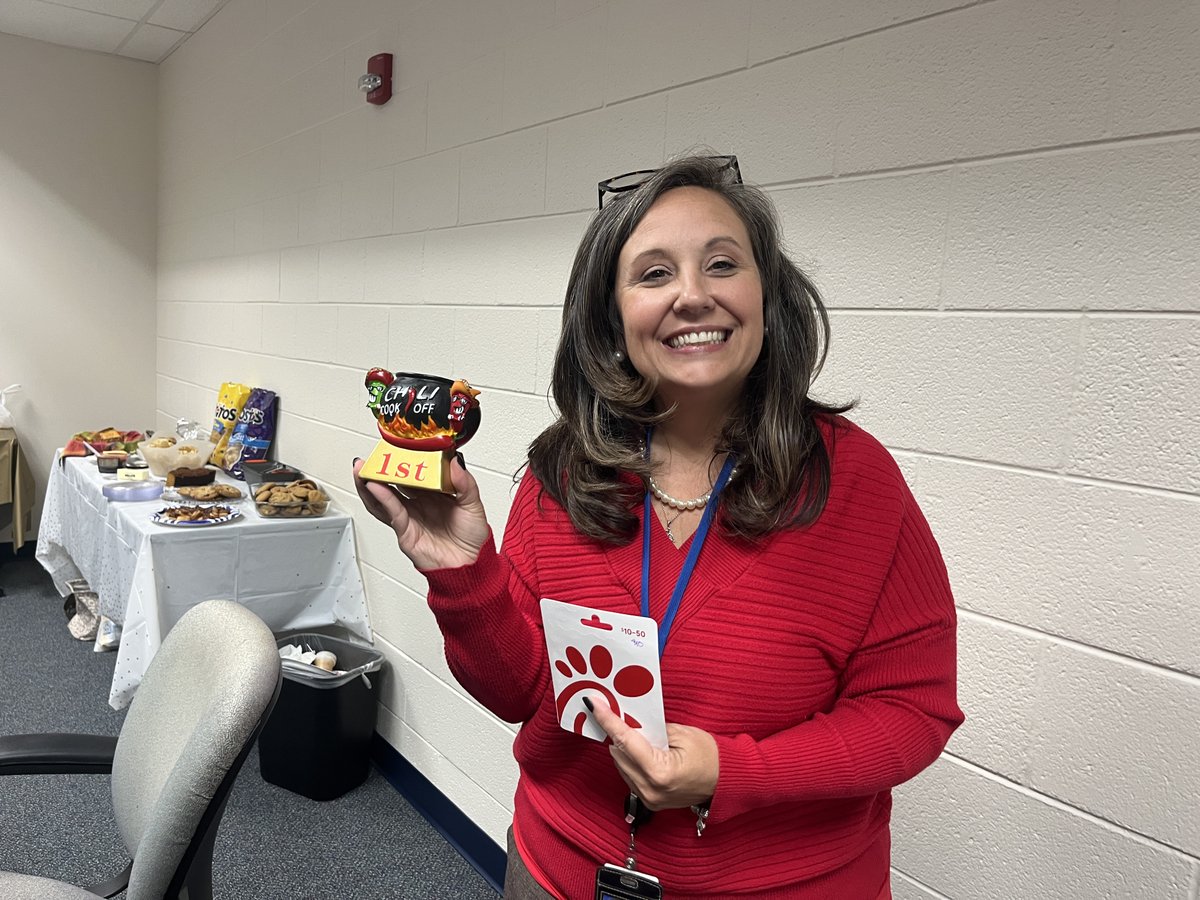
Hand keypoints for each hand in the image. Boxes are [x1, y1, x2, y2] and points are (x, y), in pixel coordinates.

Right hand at [352, 455, 489, 570]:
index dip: (405, 460)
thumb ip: (465, 483)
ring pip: (384, 498)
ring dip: (370, 483)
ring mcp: (410, 517)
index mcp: (434, 494)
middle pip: (394, 483)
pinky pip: (391, 512)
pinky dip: (381, 499)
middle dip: (380, 469)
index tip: (398, 445)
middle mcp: (419, 504)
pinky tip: (375, 487)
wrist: (470, 567)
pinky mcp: (405, 531)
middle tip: (373, 455)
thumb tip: (455, 461)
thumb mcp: (473, 504)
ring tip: (361, 469)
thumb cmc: (472, 539)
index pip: (415, 472)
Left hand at [587, 696, 717, 810]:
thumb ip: (652, 728)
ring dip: (623, 748)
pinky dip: (630, 760)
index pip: (625, 740)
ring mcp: (648, 799)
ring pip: (620, 765)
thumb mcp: (682, 733)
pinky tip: (641, 750)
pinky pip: (629, 776)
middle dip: (617, 732)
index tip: (593, 704)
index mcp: (659, 772)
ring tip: (637, 733)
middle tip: (619, 713)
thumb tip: (629, 721)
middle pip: (618, 753)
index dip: (607, 719)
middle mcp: (649, 789)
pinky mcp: (648, 802)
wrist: (726, 782)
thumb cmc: (710, 756)